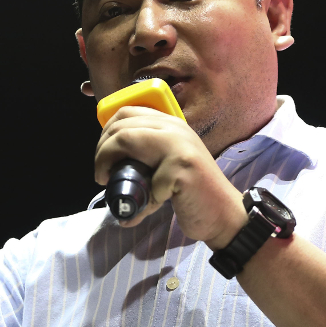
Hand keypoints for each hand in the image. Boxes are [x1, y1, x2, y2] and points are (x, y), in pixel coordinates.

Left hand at [94, 106, 246, 246]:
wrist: (224, 214)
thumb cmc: (192, 192)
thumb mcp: (168, 163)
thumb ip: (147, 155)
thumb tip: (111, 162)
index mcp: (170, 124)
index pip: (126, 112)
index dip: (105, 133)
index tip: (102, 157)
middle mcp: (174, 128)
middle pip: (120, 124)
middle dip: (101, 150)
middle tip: (102, 174)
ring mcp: (179, 145)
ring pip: (125, 139)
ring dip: (106, 162)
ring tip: (108, 182)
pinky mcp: (182, 167)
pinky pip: (145, 180)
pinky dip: (140, 198)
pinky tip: (150, 206)